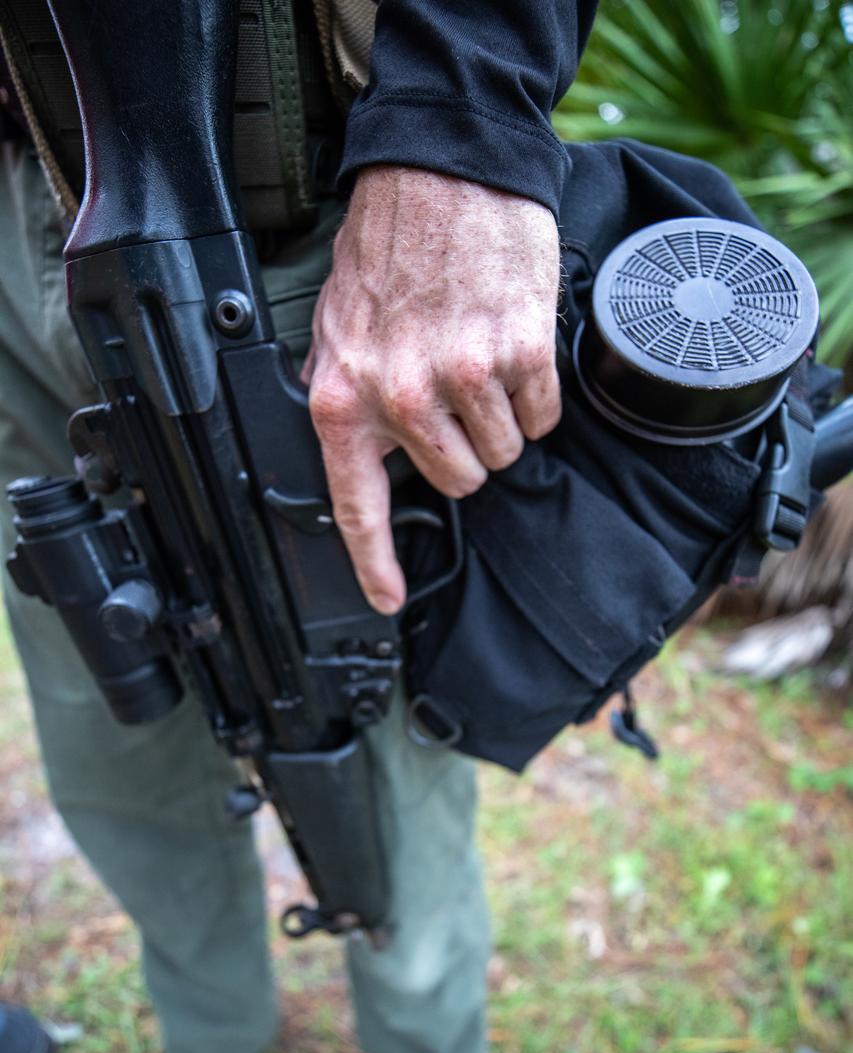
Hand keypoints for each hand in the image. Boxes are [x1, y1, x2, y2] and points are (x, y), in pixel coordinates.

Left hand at [304, 164, 561, 613]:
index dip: (375, 564)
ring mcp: (463, 377)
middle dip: (463, 449)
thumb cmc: (387, 247)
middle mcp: (402, 397)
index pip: (358, 506)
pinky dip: (534, 395)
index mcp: (345, 397)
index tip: (390, 600)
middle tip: (454, 396)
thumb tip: (360, 453)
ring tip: (478, 359)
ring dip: (499, 418)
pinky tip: (510, 350)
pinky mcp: (519, 354)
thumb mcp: (336, 327)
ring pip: (503, 453)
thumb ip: (349, 396)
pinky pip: (541, 418)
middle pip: (457, 482)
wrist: (440, 170)